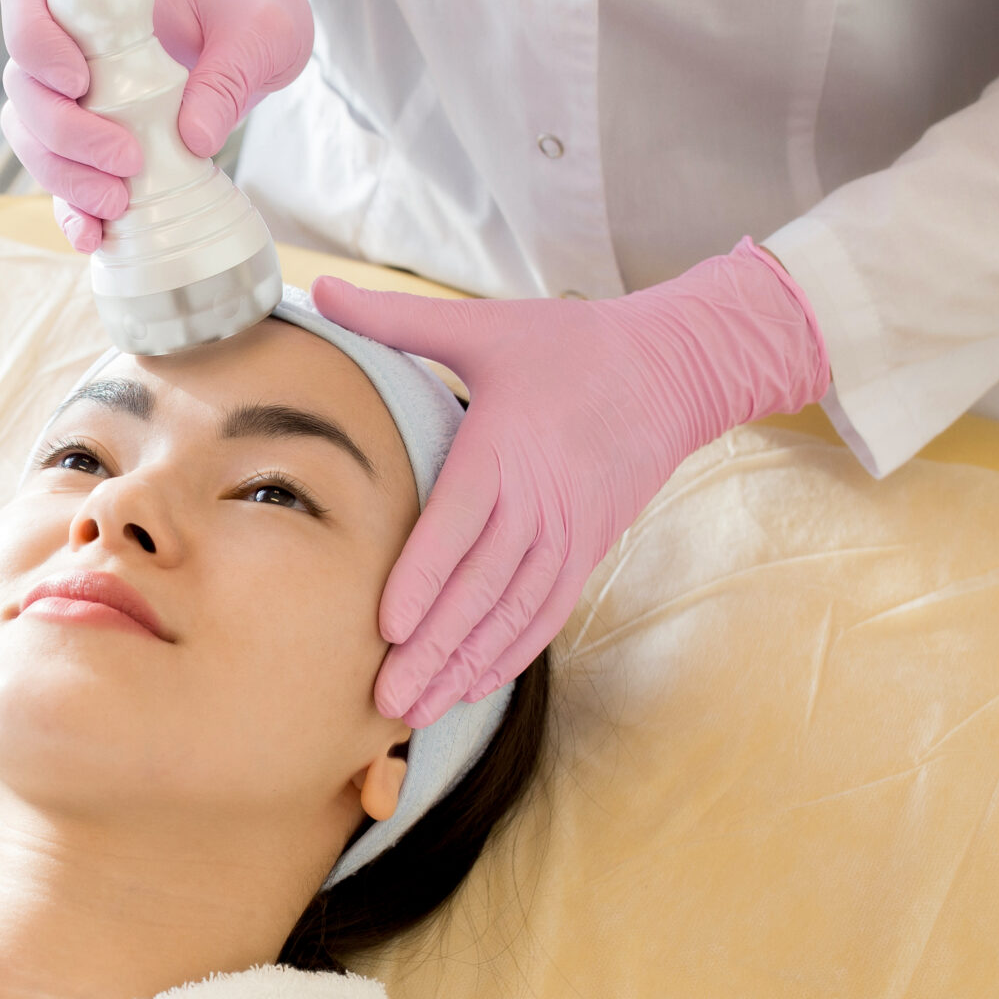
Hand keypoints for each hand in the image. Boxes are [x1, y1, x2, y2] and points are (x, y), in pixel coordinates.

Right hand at [0, 0, 312, 250]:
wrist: (259, 40)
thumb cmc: (251, 11)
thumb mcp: (259, 29)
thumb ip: (228, 74)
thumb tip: (193, 136)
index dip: (33, 41)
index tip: (79, 80)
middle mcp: (71, 42)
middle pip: (24, 85)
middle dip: (62, 132)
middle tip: (124, 158)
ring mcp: (75, 96)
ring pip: (32, 137)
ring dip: (64, 176)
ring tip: (117, 202)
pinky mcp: (92, 143)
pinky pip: (60, 179)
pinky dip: (69, 211)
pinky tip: (92, 235)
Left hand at [313, 240, 833, 724]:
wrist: (675, 368)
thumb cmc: (568, 345)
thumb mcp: (484, 325)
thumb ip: (397, 318)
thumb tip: (323, 289)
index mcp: (505, 447)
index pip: (460, 524)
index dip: (426, 578)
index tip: (388, 624)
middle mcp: (539, 500)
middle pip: (482, 587)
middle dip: (434, 647)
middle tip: (387, 697)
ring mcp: (569, 532)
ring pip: (513, 612)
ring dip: (467, 664)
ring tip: (420, 709)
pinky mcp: (587, 549)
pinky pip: (547, 612)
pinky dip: (510, 652)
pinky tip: (473, 685)